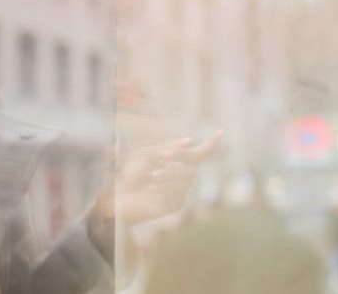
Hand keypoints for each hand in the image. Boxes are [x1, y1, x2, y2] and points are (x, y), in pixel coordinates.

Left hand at [97, 131, 222, 225]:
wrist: (117, 198)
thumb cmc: (130, 175)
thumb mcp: (147, 155)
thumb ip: (168, 149)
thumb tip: (190, 141)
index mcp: (177, 164)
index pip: (199, 153)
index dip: (211, 143)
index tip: (220, 132)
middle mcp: (182, 177)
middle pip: (193, 163)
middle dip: (179, 157)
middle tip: (163, 157)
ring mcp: (181, 191)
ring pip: (187, 177)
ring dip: (169, 174)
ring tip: (151, 176)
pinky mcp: (175, 204)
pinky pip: (179, 192)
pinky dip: (165, 187)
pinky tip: (152, 189)